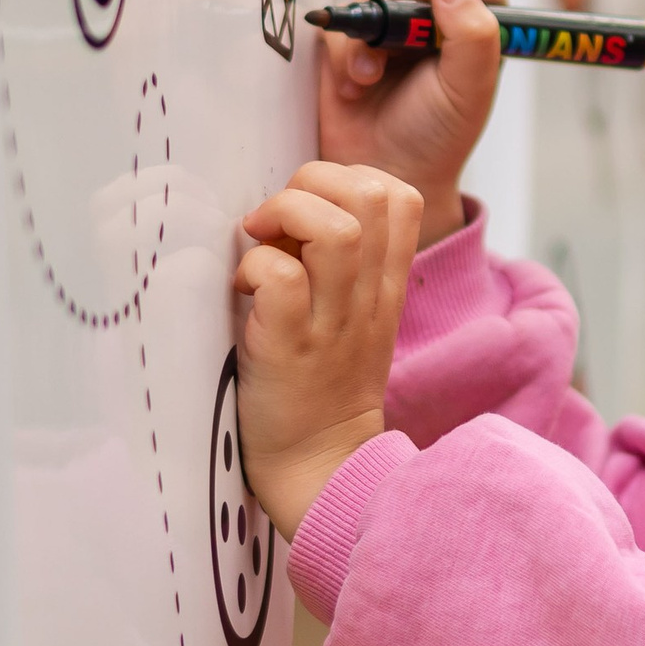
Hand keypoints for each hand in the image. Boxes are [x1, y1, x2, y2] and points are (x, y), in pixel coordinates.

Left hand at [233, 159, 423, 535]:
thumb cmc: (322, 388)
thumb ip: (344, 265)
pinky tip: (243, 290)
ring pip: (333, 230)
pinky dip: (253, 269)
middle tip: (277, 221)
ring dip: (284, 217)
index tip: (312, 209)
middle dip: (311, 184)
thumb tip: (295, 211)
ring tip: (260, 243)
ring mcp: (332, 322)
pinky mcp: (290, 346)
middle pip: (369, 194)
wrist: (321, 466)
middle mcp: (367, 297)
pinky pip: (280, 278)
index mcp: (386, 285)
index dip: (350, 179)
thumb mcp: (356, 319)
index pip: (401, 195)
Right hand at [316, 0, 506, 244]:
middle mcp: (434, 13)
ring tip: (373, 74)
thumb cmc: (437, 135)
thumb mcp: (470, 90)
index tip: (435, 3)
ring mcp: (390, 22)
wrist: (384, 173)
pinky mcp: (350, 36)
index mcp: (475, 18)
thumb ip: (473, 35)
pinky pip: (342, 17)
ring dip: (373, 27)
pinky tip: (355, 85)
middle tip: (397, 19)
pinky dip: (345, 50)